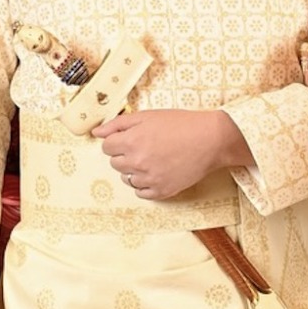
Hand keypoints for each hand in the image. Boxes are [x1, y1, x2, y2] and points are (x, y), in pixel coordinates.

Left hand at [93, 108, 251, 199]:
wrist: (211, 139)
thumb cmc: (181, 124)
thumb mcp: (147, 115)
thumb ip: (118, 123)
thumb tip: (96, 132)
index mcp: (131, 141)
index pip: (106, 147)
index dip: (117, 141)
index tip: (129, 138)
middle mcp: (137, 162)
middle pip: (115, 163)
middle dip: (125, 154)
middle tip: (144, 146)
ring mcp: (149, 179)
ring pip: (127, 179)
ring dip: (135, 169)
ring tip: (153, 158)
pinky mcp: (162, 191)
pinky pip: (141, 193)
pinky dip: (145, 184)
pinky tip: (156, 172)